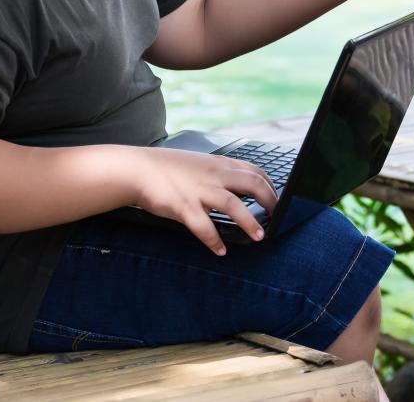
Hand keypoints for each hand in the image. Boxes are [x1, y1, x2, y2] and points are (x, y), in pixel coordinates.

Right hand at [134, 148, 277, 254]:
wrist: (137, 169)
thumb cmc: (168, 168)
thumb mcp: (200, 163)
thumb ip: (219, 172)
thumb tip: (238, 185)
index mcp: (220, 164)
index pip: (255, 171)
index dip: (271, 186)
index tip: (277, 199)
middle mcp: (214, 175)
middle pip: (252, 184)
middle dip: (270, 201)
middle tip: (276, 217)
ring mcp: (199, 191)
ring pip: (233, 205)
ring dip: (249, 222)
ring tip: (259, 237)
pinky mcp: (183, 207)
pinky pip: (203, 227)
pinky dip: (214, 241)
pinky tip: (220, 251)